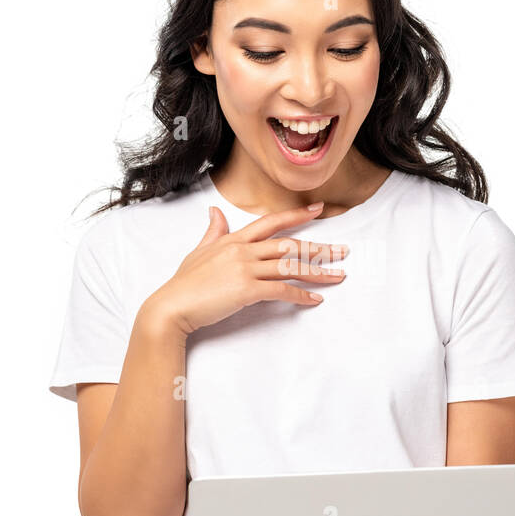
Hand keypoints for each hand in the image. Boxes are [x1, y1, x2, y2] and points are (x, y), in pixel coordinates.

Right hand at [141, 201, 347, 337]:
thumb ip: (213, 231)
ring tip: (338, 275)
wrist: (172, 306)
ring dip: (318, 272)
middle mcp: (243, 250)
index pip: (271, 222)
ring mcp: (245, 269)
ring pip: (290, 267)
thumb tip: (215, 211)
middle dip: (319, 248)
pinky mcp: (247, 290)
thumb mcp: (199, 251)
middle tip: (342, 251)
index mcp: (234, 239)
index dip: (296, 215)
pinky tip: (315, 300)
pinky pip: (281, 290)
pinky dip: (301, 296)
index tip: (318, 210)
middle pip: (289, 245)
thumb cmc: (185, 283)